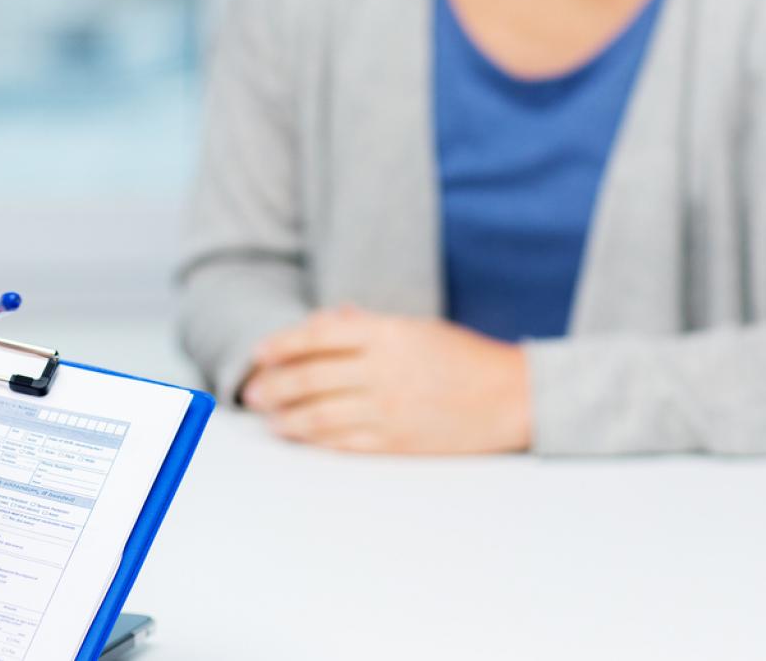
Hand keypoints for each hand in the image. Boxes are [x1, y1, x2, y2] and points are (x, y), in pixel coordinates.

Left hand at [240, 307, 531, 454]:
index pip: (316, 336)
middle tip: (253, 392)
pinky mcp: (397, 444)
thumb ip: (366, 325)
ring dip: (286, 418)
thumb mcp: (415, 327)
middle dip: (273, 386)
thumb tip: (323, 321)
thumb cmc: (464, 358)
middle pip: (309, 378)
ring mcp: (389, 410)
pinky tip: (299, 437)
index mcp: (387, 334)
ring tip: (269, 419)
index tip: (259, 354)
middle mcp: (383, 371)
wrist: (513, 398)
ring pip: (318, 415)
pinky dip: (314, 441)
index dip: (280, 345)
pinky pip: (343, 443)